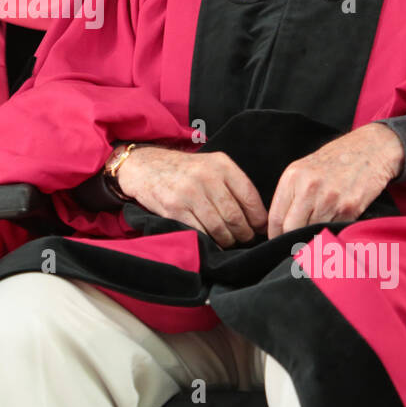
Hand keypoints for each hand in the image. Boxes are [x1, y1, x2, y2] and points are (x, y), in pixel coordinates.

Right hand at [114, 145, 266, 248]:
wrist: (145, 166)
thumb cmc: (183, 170)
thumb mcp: (211, 166)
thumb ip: (233, 185)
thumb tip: (258, 218)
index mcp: (221, 164)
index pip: (250, 196)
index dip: (259, 218)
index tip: (260, 228)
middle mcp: (206, 177)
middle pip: (235, 216)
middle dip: (244, 233)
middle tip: (244, 238)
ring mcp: (189, 193)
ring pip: (219, 227)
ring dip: (227, 240)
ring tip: (228, 240)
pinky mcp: (174, 208)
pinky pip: (200, 232)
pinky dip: (210, 242)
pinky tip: (212, 242)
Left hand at [267, 123, 403, 238]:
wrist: (370, 149)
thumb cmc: (335, 159)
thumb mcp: (304, 168)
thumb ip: (290, 194)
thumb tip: (278, 225)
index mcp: (293, 177)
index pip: (275, 217)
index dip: (274, 234)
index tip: (277, 240)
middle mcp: (309, 187)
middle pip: (291, 228)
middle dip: (291, 239)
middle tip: (295, 242)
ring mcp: (330, 199)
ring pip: (311, 232)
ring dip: (312, 236)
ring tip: (316, 229)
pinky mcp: (349, 208)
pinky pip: (333, 229)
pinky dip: (331, 231)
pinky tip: (333, 221)